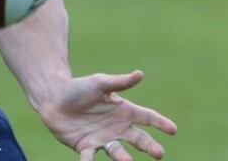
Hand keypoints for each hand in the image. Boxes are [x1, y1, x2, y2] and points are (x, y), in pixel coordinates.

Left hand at [39, 71, 176, 159]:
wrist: (54, 98)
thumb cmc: (79, 88)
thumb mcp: (100, 82)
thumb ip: (120, 82)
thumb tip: (140, 74)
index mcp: (124, 111)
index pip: (148, 117)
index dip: (161, 123)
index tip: (173, 130)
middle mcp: (117, 128)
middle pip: (138, 139)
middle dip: (149, 146)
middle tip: (159, 154)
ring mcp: (103, 139)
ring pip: (117, 151)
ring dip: (123, 158)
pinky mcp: (86, 147)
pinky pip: (89, 158)